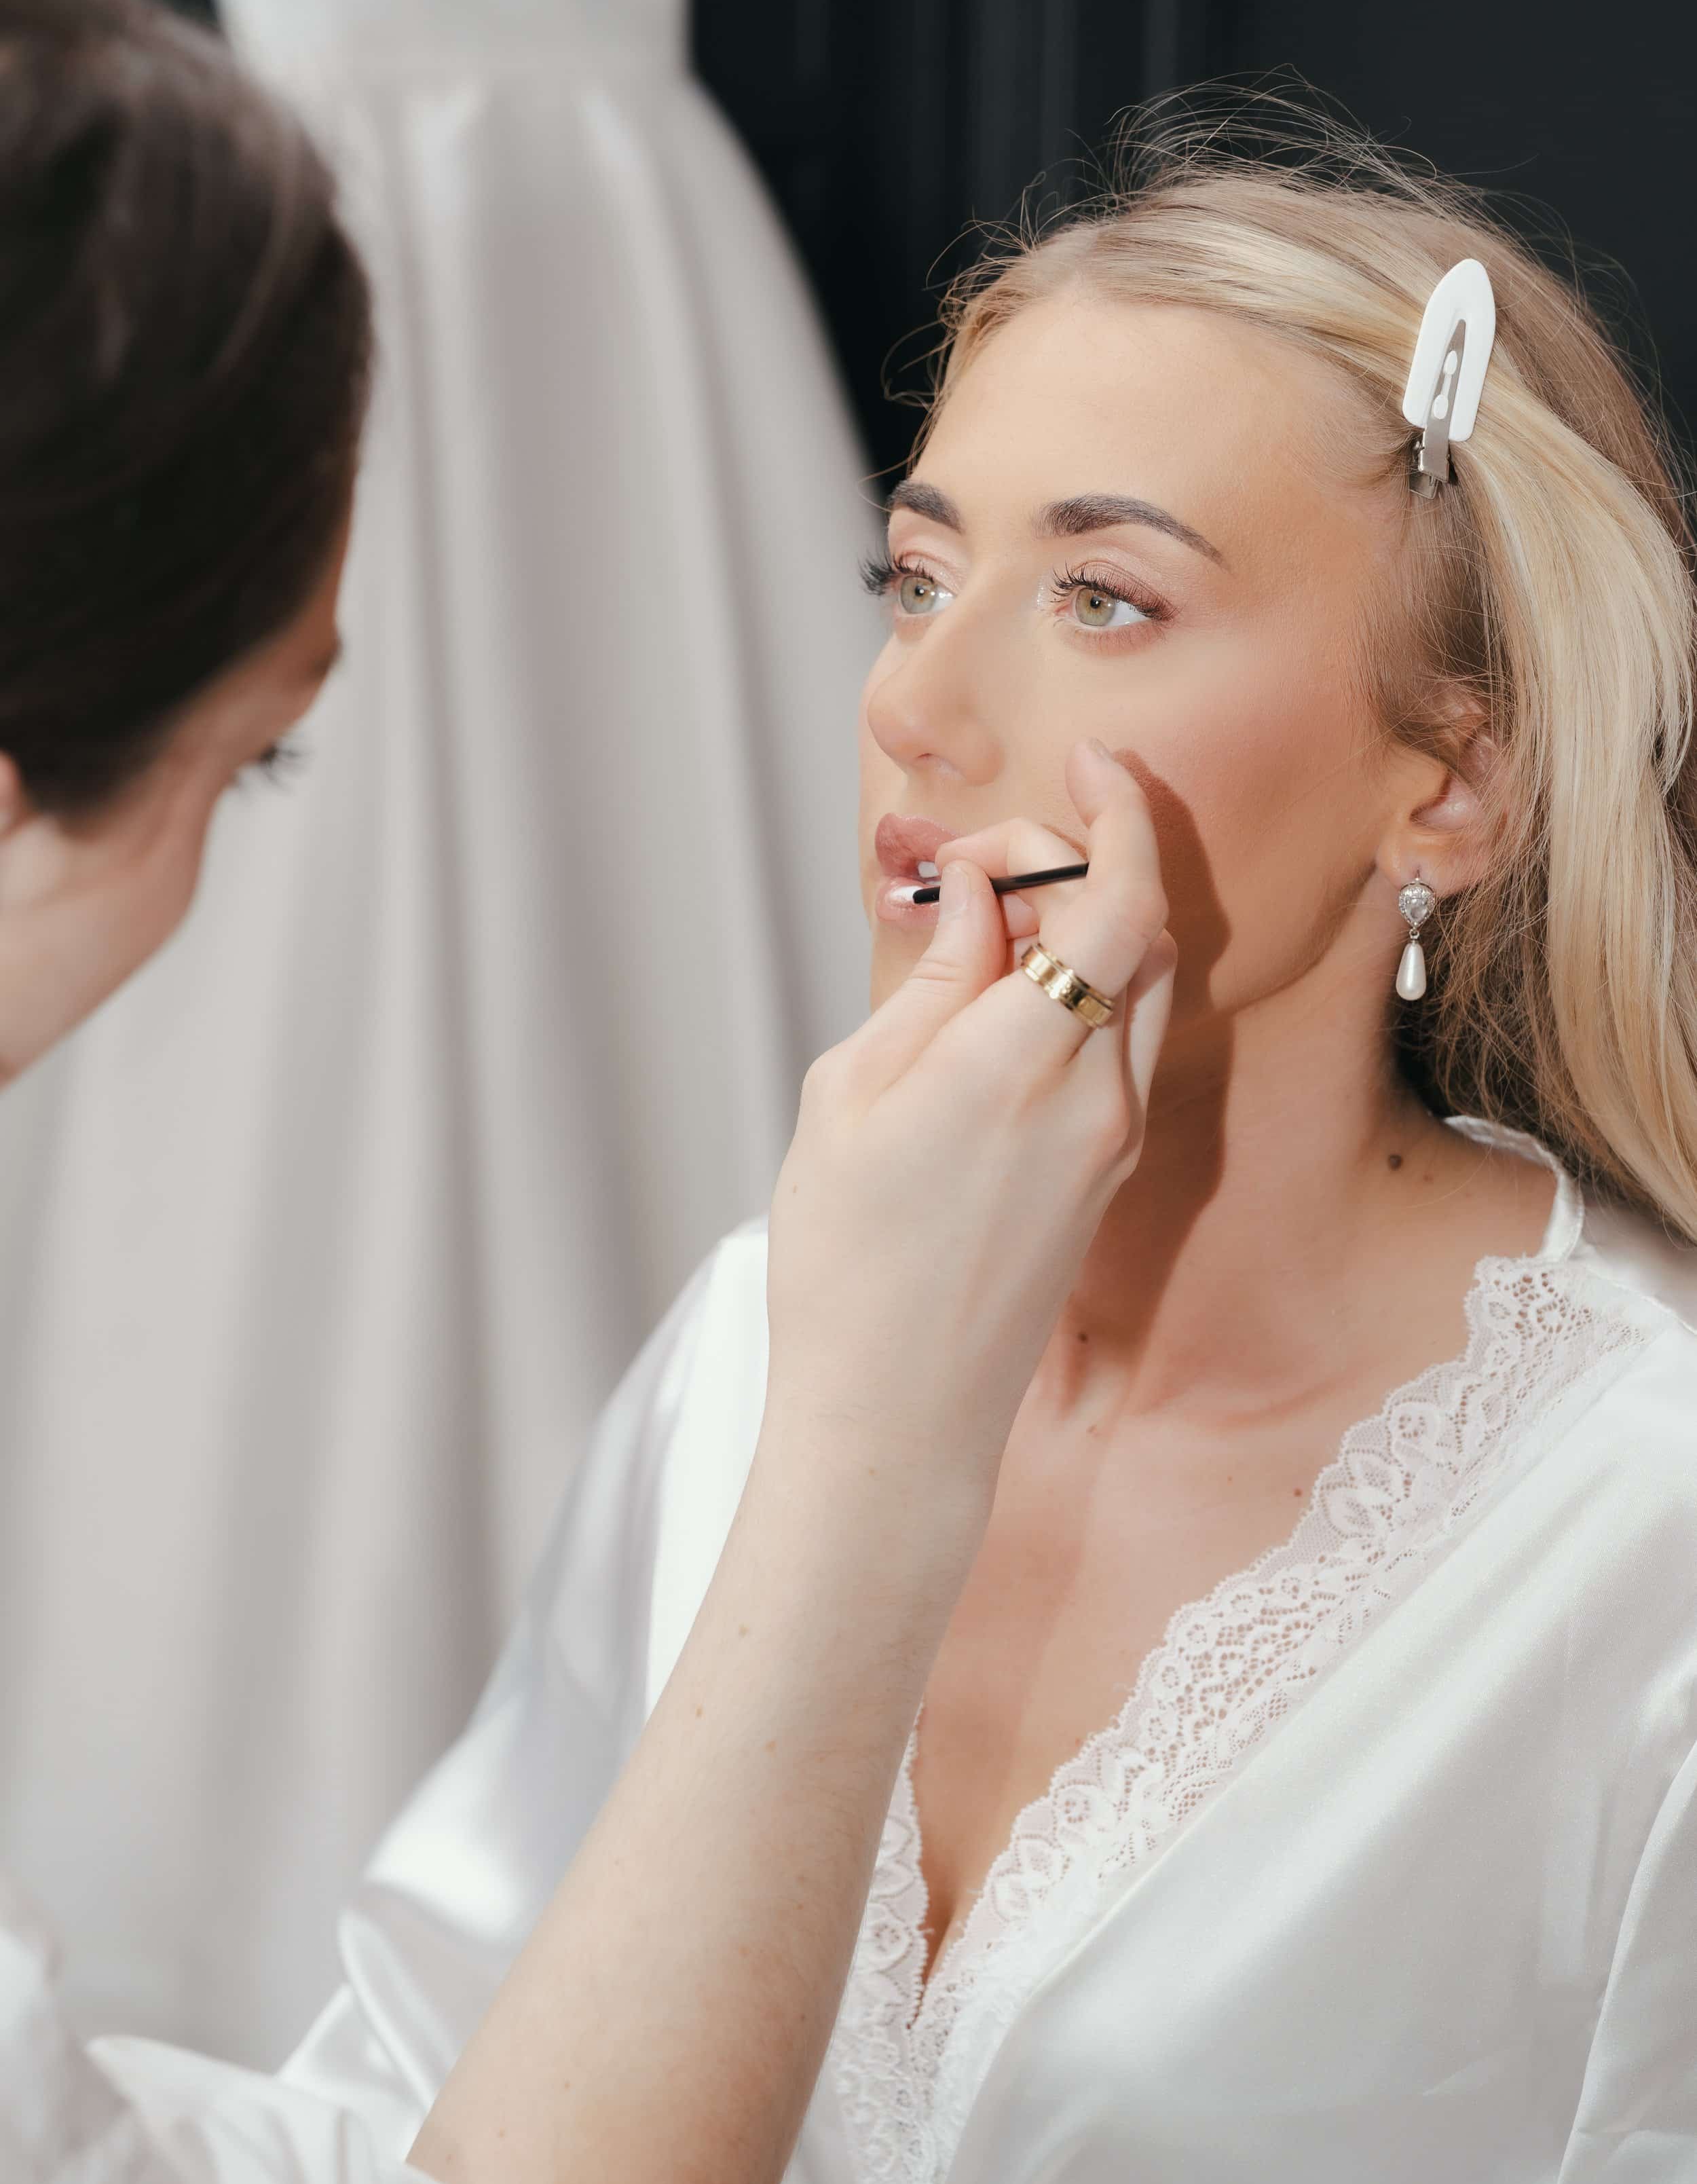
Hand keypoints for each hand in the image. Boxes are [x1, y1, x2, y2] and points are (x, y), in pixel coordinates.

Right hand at [765, 739, 1175, 1490]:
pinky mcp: (1108, 1180)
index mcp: (1021, 1066)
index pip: (1119, 903)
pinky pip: (1120, 1053)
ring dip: (1088, 932)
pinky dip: (1083, 998)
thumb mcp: (851, 1100)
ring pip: (1140, 993)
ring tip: (990, 926)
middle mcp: (1096, 1100)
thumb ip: (931, 987)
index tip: (1086, 761)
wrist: (895, 1422)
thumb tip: (979, 902)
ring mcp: (1113, 1145)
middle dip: (1089, 863)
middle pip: (1143, 935)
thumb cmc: (846, 1268)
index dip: (1118, 814)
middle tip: (996, 855)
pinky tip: (1003, 1004)